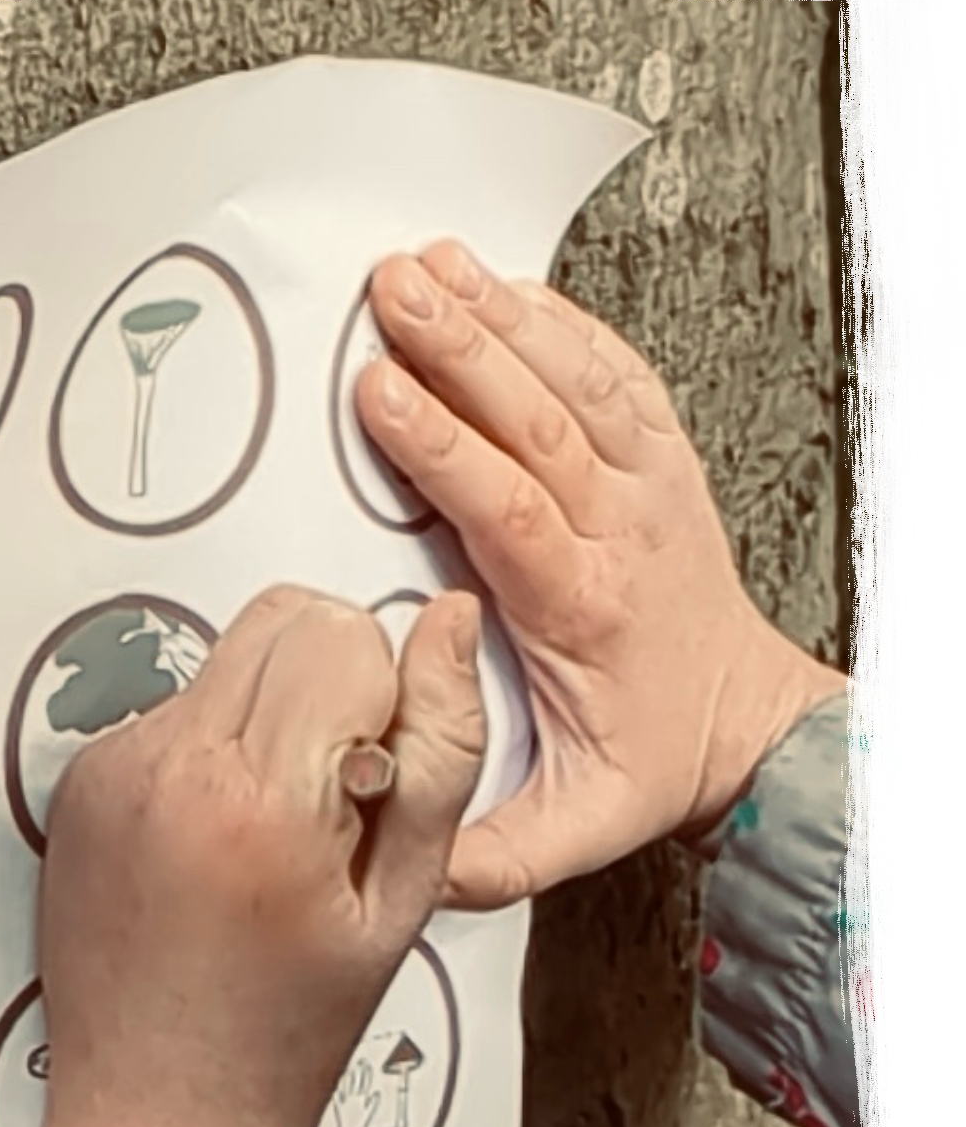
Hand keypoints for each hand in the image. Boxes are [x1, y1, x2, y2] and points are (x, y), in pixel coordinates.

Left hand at [26, 584, 485, 1126]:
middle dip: (327, 683)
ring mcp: (109, 771)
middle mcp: (168, 767)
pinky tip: (211, 845)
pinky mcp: (76, 786)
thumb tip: (445, 626)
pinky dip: (206, 752)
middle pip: (278, 620)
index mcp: (259, 798)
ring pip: (222, 661)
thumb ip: (440, 753)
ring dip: (263, 718)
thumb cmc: (285, 1032)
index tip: (367, 787)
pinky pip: (170, 714)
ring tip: (265, 834)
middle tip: (328, 798)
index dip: (380, 700)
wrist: (158, 1114)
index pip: (340, 632)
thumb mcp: (400, 902)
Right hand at [355, 242, 855, 906]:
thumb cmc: (650, 765)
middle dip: (459, 347)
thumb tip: (410, 860)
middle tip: (390, 292)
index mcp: (585, 608)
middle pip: (537, 420)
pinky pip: (614, 375)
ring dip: (500, 317)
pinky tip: (506, 287)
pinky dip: (562, 322)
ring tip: (427, 265)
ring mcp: (649, 486)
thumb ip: (491, 852)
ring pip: (574, 382)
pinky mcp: (659, 462)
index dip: (443, 448)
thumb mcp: (574, 832)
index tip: (380, 397)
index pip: (510, 509)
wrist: (746, 727)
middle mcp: (621, 531)